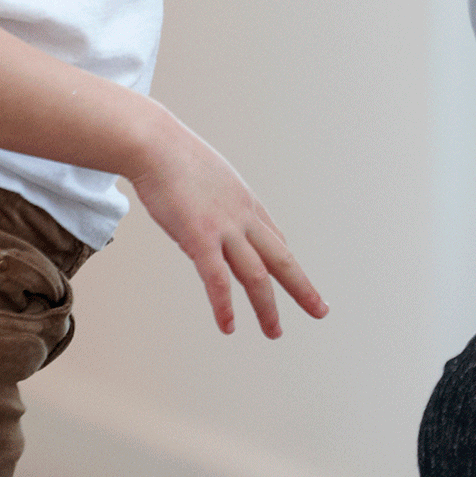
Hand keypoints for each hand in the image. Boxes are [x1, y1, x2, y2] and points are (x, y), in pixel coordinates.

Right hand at [128, 111, 327, 337]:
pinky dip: (224, 306)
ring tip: (274, 332)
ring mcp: (224, 228)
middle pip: (281, 258)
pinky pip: (217, 279)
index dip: (285, 261)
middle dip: (303, 287)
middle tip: (320, 310)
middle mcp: (243, 217)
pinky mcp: (199, 238)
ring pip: (257, 275)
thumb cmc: (173, 157)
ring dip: (268, 307)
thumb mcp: (208, 175)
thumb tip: (203, 206)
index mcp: (245, 202)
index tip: (294, 277)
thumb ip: (214, 197)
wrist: (155, 144)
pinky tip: (229, 327)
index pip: (274, 238)